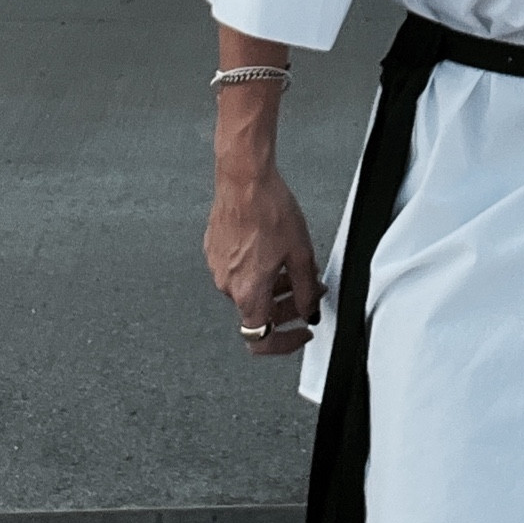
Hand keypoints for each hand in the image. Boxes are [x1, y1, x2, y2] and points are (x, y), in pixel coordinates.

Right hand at [204, 164, 322, 357]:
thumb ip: (307, 290)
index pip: (260, 339)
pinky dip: (259, 270)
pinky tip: (274, 250)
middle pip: (258, 313)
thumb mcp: (302, 254)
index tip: (300, 333)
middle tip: (307, 291)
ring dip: (274, 287)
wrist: (244, 179)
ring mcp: (217, 267)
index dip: (284, 343)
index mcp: (247, 291)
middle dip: (287, 307)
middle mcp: (227, 284)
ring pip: (249, 290)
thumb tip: (309, 310)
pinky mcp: (214, 250)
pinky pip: (238, 271)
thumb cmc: (268, 209)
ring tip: (294, 266)